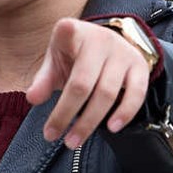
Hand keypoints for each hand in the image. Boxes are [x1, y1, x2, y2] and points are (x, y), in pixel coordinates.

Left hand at [25, 18, 152, 148]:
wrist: (108, 42)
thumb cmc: (76, 53)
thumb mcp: (56, 60)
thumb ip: (44, 79)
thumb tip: (32, 99)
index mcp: (74, 32)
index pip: (67, 37)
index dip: (66, 35)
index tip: (58, 47)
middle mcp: (101, 39)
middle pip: (82, 83)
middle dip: (66, 114)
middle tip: (52, 136)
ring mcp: (123, 52)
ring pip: (107, 93)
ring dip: (89, 122)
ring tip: (73, 141)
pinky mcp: (140, 66)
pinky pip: (136, 93)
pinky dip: (125, 113)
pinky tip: (111, 128)